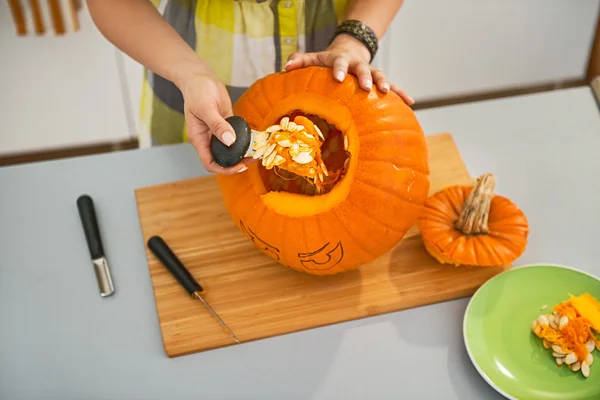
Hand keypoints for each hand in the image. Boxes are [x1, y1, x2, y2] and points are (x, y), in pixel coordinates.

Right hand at [179, 72, 251, 173]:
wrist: (200, 77)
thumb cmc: (197, 91)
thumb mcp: (206, 107)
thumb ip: (217, 125)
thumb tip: (230, 141)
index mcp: (199, 139)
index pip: (210, 163)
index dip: (224, 169)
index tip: (239, 166)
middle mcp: (208, 139)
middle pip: (222, 160)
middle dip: (237, 163)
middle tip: (253, 159)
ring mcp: (218, 133)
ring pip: (231, 150)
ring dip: (243, 153)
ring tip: (257, 152)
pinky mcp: (227, 125)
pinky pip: (237, 137)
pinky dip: (245, 140)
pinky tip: (256, 140)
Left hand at [284, 34, 413, 105]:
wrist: (349, 51)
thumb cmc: (328, 61)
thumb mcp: (315, 58)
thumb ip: (300, 60)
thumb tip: (286, 65)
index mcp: (341, 61)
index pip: (339, 63)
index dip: (338, 69)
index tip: (337, 78)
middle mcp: (358, 66)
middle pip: (363, 69)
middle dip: (365, 77)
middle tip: (366, 87)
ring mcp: (370, 73)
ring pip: (380, 76)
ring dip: (386, 84)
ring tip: (389, 93)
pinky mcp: (379, 82)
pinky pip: (393, 87)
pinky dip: (401, 94)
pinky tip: (410, 103)